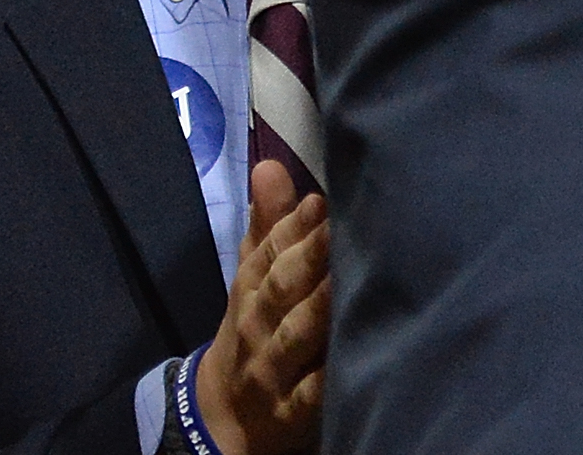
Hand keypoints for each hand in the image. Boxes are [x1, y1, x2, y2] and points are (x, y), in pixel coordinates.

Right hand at [197, 160, 328, 454]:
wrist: (222, 417)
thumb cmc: (255, 330)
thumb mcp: (253, 278)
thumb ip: (268, 225)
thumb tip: (269, 164)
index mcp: (252, 289)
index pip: (269, 253)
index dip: (293, 228)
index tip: (321, 200)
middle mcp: (259, 325)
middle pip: (281, 288)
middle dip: (308, 256)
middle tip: (342, 225)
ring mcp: (274, 368)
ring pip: (295, 334)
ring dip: (319, 306)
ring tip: (348, 278)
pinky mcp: (293, 409)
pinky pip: (311, 392)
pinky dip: (329, 376)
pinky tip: (360, 353)